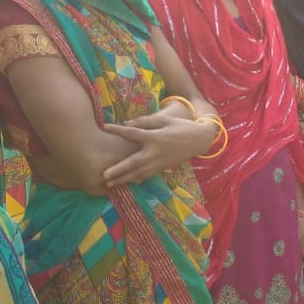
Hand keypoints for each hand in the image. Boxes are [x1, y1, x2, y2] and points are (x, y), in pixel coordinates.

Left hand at [100, 117, 215, 188]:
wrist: (200, 139)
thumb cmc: (181, 126)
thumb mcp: (165, 120)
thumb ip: (146, 122)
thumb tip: (127, 123)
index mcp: (155, 137)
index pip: (133, 133)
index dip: (119, 130)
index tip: (105, 127)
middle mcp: (156, 152)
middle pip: (133, 162)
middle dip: (118, 170)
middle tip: (104, 176)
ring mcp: (160, 162)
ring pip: (139, 173)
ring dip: (124, 179)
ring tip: (110, 184)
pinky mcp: (164, 167)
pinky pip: (148, 175)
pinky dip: (137, 179)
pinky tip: (127, 182)